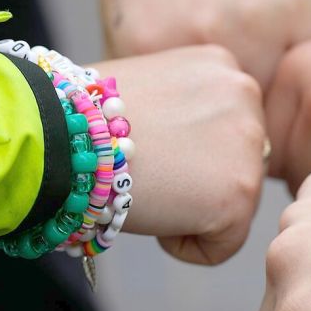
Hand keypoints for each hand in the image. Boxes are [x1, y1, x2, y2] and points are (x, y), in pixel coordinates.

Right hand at [93, 45, 265, 264]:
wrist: (60, 137)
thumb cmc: (85, 119)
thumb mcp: (151, 88)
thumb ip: (188, 108)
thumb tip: (198, 145)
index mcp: (222, 66)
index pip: (226, 130)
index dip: (184, 152)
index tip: (146, 148)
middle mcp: (246, 94)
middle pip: (235, 164)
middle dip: (194, 181)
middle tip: (147, 172)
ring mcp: (249, 143)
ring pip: (233, 205)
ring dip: (189, 211)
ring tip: (148, 188)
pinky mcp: (241, 193)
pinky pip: (223, 245)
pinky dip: (184, 245)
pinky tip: (152, 214)